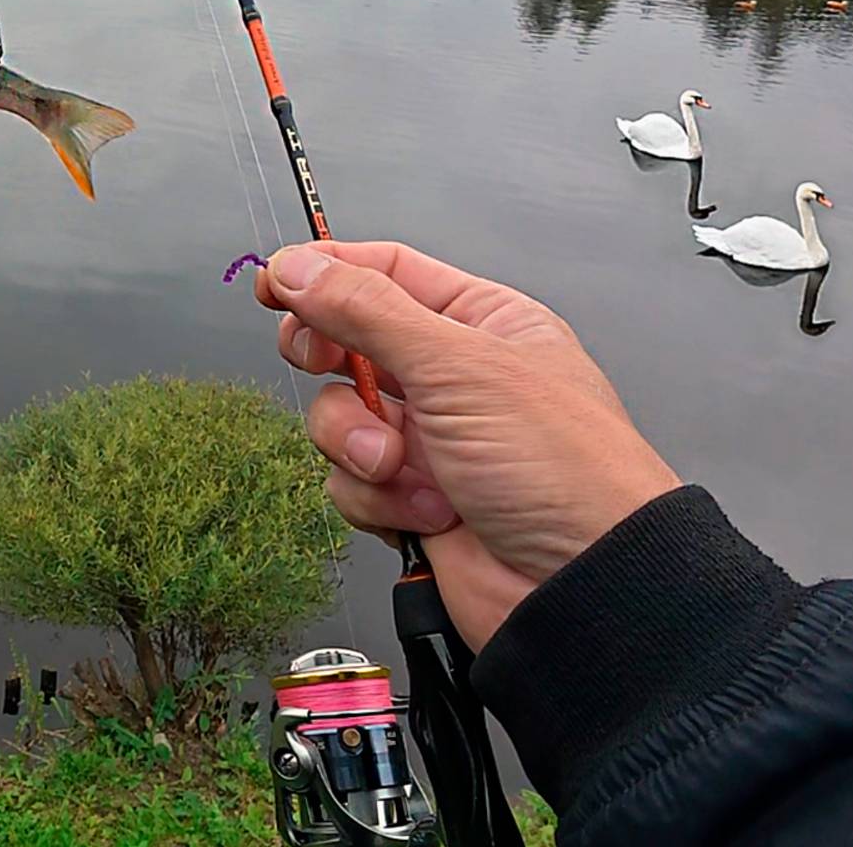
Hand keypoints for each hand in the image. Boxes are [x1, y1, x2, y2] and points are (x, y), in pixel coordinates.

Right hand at [256, 241, 679, 646]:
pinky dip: (376, 497)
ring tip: (401, 465)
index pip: (387, 273)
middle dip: (328, 359)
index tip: (273, 279)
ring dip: (357, 443)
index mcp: (482, 324)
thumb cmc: (563, 468)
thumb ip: (366, 311)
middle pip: (349, 343)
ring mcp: (430, 441)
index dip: (325, 272)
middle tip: (320, 360)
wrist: (579, 585)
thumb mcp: (458, 367)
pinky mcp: (411, 499)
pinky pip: (349, 481)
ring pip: (339, 417)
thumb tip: (299, 267)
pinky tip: (427, 510)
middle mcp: (453, 378)